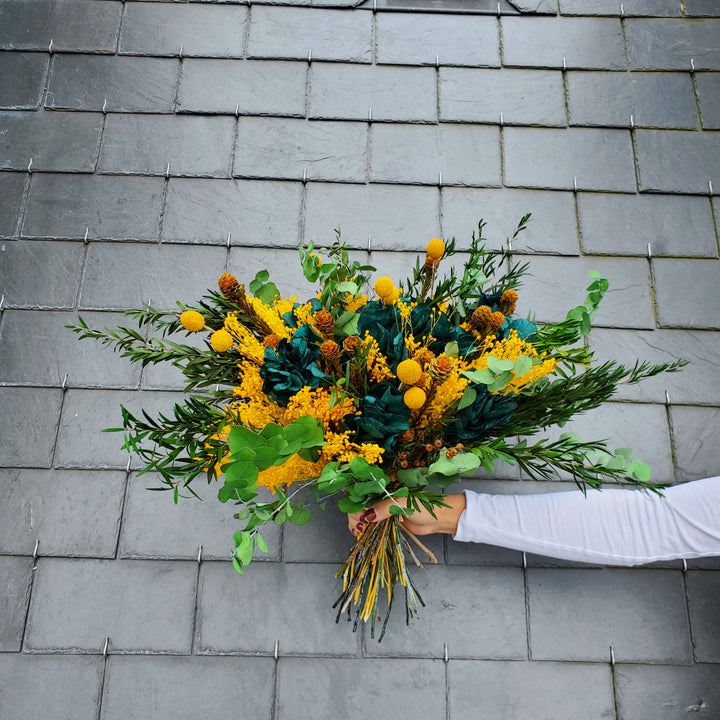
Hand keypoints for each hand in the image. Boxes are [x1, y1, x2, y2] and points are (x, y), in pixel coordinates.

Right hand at [347, 494, 466, 537]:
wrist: (437, 518)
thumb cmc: (422, 506)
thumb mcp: (402, 504)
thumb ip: (384, 508)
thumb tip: (367, 516)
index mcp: (383, 490)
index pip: (362, 494)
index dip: (356, 505)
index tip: (357, 517)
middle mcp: (381, 498)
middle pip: (360, 506)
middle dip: (356, 517)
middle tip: (360, 528)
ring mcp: (383, 510)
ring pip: (364, 516)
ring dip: (358, 524)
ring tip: (360, 533)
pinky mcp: (387, 521)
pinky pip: (372, 524)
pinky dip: (365, 529)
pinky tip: (361, 534)